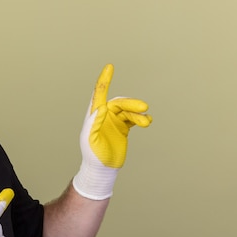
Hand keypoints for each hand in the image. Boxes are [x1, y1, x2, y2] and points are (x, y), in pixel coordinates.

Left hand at [73, 64, 151, 199]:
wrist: (102, 169)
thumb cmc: (93, 155)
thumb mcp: (90, 139)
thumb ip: (94, 123)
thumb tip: (100, 107)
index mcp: (94, 116)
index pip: (99, 94)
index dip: (104, 80)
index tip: (110, 67)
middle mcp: (104, 115)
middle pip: (120, 103)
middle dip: (131, 104)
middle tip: (144, 107)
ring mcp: (114, 121)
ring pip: (128, 110)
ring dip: (138, 113)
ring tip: (147, 121)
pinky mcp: (123, 128)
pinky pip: (133, 118)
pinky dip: (140, 118)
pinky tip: (147, 121)